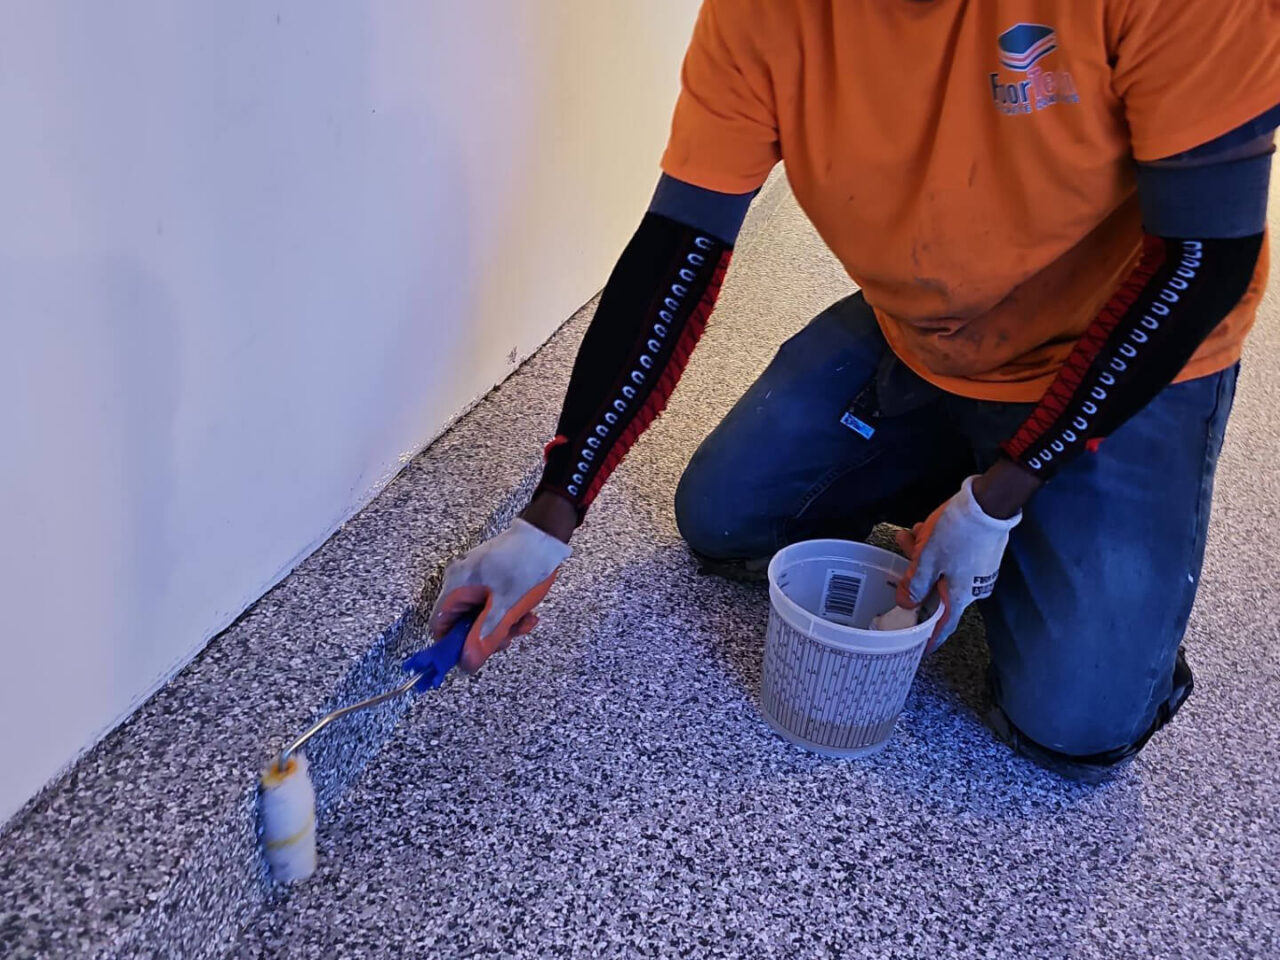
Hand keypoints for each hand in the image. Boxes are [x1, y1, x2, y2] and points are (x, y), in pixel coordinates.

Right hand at [429, 518, 571, 672]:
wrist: (546, 534)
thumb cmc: (526, 567)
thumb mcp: (507, 609)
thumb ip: (485, 638)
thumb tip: (465, 664)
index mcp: (456, 587)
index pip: (439, 626)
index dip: (455, 645)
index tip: (478, 652)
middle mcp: (459, 581)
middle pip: (462, 623)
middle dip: (487, 634)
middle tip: (511, 635)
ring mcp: (474, 577)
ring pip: (480, 614)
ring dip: (502, 624)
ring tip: (525, 620)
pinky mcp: (488, 575)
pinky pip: (490, 602)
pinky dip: (506, 611)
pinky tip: (526, 612)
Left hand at [894, 475, 1021, 651]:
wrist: (988, 503)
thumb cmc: (959, 532)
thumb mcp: (927, 559)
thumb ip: (914, 585)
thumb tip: (906, 603)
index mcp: (959, 595)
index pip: (943, 625)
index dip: (931, 638)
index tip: (922, 649)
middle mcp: (971, 587)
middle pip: (935, 590)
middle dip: (914, 576)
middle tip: (900, 561)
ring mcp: (976, 570)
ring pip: (940, 568)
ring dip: (921, 555)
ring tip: (907, 536)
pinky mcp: (979, 554)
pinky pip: (950, 556)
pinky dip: (935, 547)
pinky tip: (922, 530)